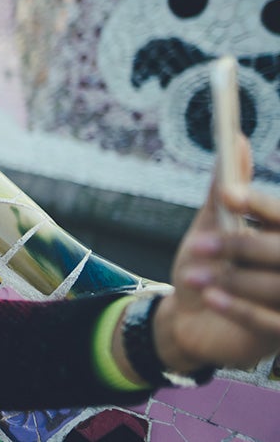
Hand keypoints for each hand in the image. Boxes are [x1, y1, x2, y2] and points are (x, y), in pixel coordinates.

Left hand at [155, 134, 279, 372]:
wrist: (190, 320)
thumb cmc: (207, 266)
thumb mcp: (211, 226)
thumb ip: (225, 189)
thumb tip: (235, 138)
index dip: (258, 203)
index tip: (227, 195)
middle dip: (240, 245)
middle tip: (197, 245)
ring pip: (279, 285)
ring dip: (232, 279)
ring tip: (190, 275)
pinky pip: (271, 322)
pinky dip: (239, 308)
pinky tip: (210, 298)